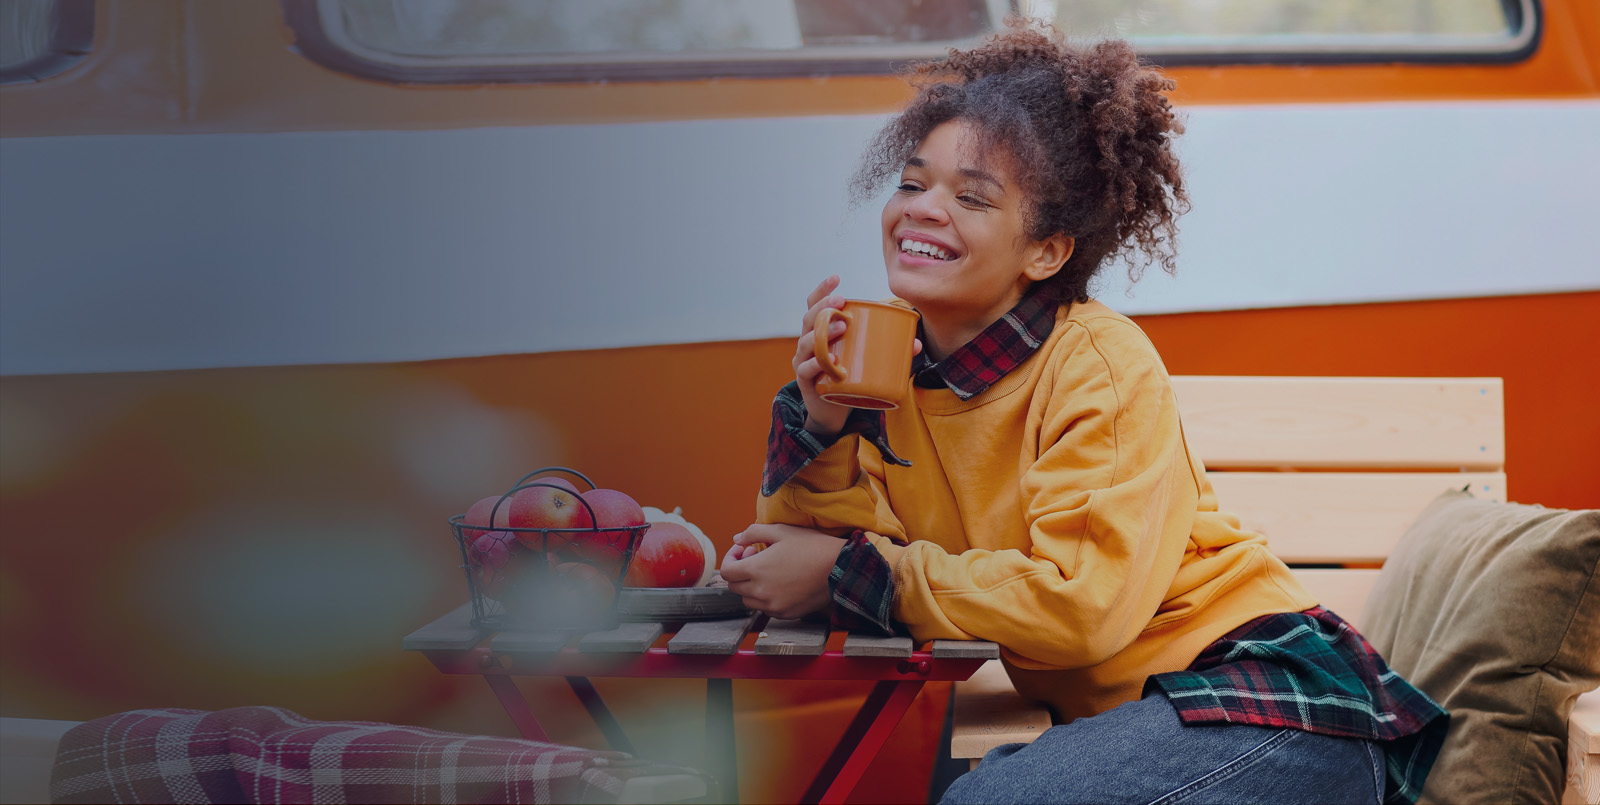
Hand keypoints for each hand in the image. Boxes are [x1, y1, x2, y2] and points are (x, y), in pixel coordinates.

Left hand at [720, 523, 845, 619]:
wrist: (840, 568)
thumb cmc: (812, 547)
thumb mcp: (781, 531)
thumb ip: (753, 532)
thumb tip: (737, 539)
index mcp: (756, 570)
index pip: (726, 571)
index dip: (730, 558)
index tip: (742, 550)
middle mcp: (761, 592)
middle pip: (734, 587)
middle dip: (740, 571)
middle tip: (756, 556)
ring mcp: (773, 606)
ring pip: (749, 600)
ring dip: (751, 586)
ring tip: (769, 571)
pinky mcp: (786, 614)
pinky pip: (766, 608)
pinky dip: (766, 597)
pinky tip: (781, 583)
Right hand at [794, 276, 921, 437]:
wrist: (831, 411)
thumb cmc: (848, 378)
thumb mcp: (864, 361)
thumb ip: (889, 351)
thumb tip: (918, 344)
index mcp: (820, 331)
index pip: (815, 305)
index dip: (822, 290)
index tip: (836, 277)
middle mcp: (808, 342)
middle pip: (809, 318)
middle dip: (823, 306)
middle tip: (841, 301)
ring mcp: (803, 361)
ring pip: (807, 342)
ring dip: (824, 333)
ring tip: (842, 326)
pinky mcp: (805, 381)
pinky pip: (807, 370)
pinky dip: (818, 365)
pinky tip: (833, 362)